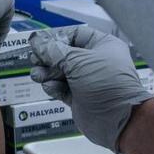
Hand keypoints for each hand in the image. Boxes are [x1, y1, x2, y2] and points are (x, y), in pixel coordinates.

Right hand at [28, 27, 153, 153]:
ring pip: (60, 71)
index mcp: (102, 45)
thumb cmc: (104, 82)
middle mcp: (95, 61)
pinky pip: (61, 88)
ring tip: (38, 75)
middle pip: (64, 54)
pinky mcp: (79, 97)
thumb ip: (53, 50)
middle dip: (48, 57)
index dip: (56, 38)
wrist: (119, 118)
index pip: (74, 35)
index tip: (39, 44)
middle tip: (35, 60)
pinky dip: (53, 86)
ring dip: (47, 72)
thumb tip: (35, 40)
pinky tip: (51, 87)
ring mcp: (87, 80)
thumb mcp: (77, 61)